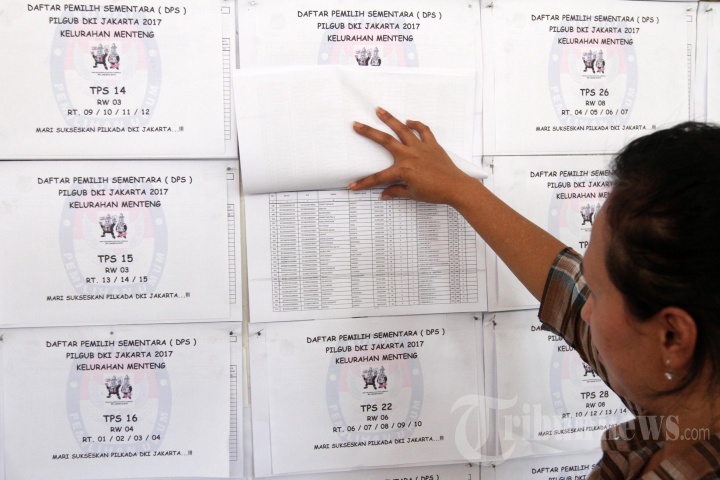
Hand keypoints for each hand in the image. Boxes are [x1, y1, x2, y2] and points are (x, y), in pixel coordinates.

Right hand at [348, 107, 477, 205]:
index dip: (364, 183)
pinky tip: (409, 121)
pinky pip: (423, 131)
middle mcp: (409, 155)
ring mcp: (421, 147)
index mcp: (403, 169)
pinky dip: (416, 124)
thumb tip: (384, 194)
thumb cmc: (435, 192)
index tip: (352, 186)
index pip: (379, 178)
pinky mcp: (432, 144)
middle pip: (385, 140)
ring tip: (379, 110)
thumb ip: (396, 191)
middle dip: (369, 132)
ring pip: (402, 129)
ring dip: (390, 119)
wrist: (456, 187)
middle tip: (356, 124)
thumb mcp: (413, 194)